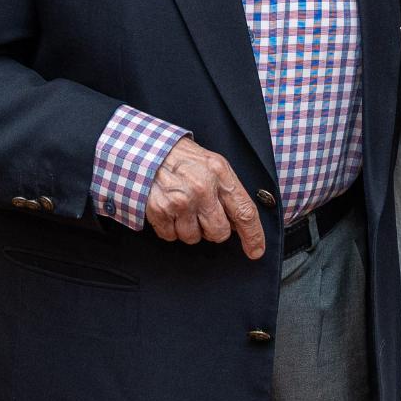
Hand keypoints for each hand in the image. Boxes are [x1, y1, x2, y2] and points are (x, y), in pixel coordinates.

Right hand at [143, 138, 266, 258]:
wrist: (144, 149)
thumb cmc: (180, 158)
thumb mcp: (211, 164)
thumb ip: (227, 190)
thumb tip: (240, 223)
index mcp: (219, 173)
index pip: (245, 211)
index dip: (253, 235)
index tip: (256, 251)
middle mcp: (202, 188)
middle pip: (219, 232)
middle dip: (214, 229)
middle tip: (203, 214)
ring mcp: (180, 201)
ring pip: (194, 238)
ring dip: (190, 228)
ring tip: (182, 207)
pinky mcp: (160, 211)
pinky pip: (171, 236)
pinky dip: (170, 228)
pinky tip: (169, 209)